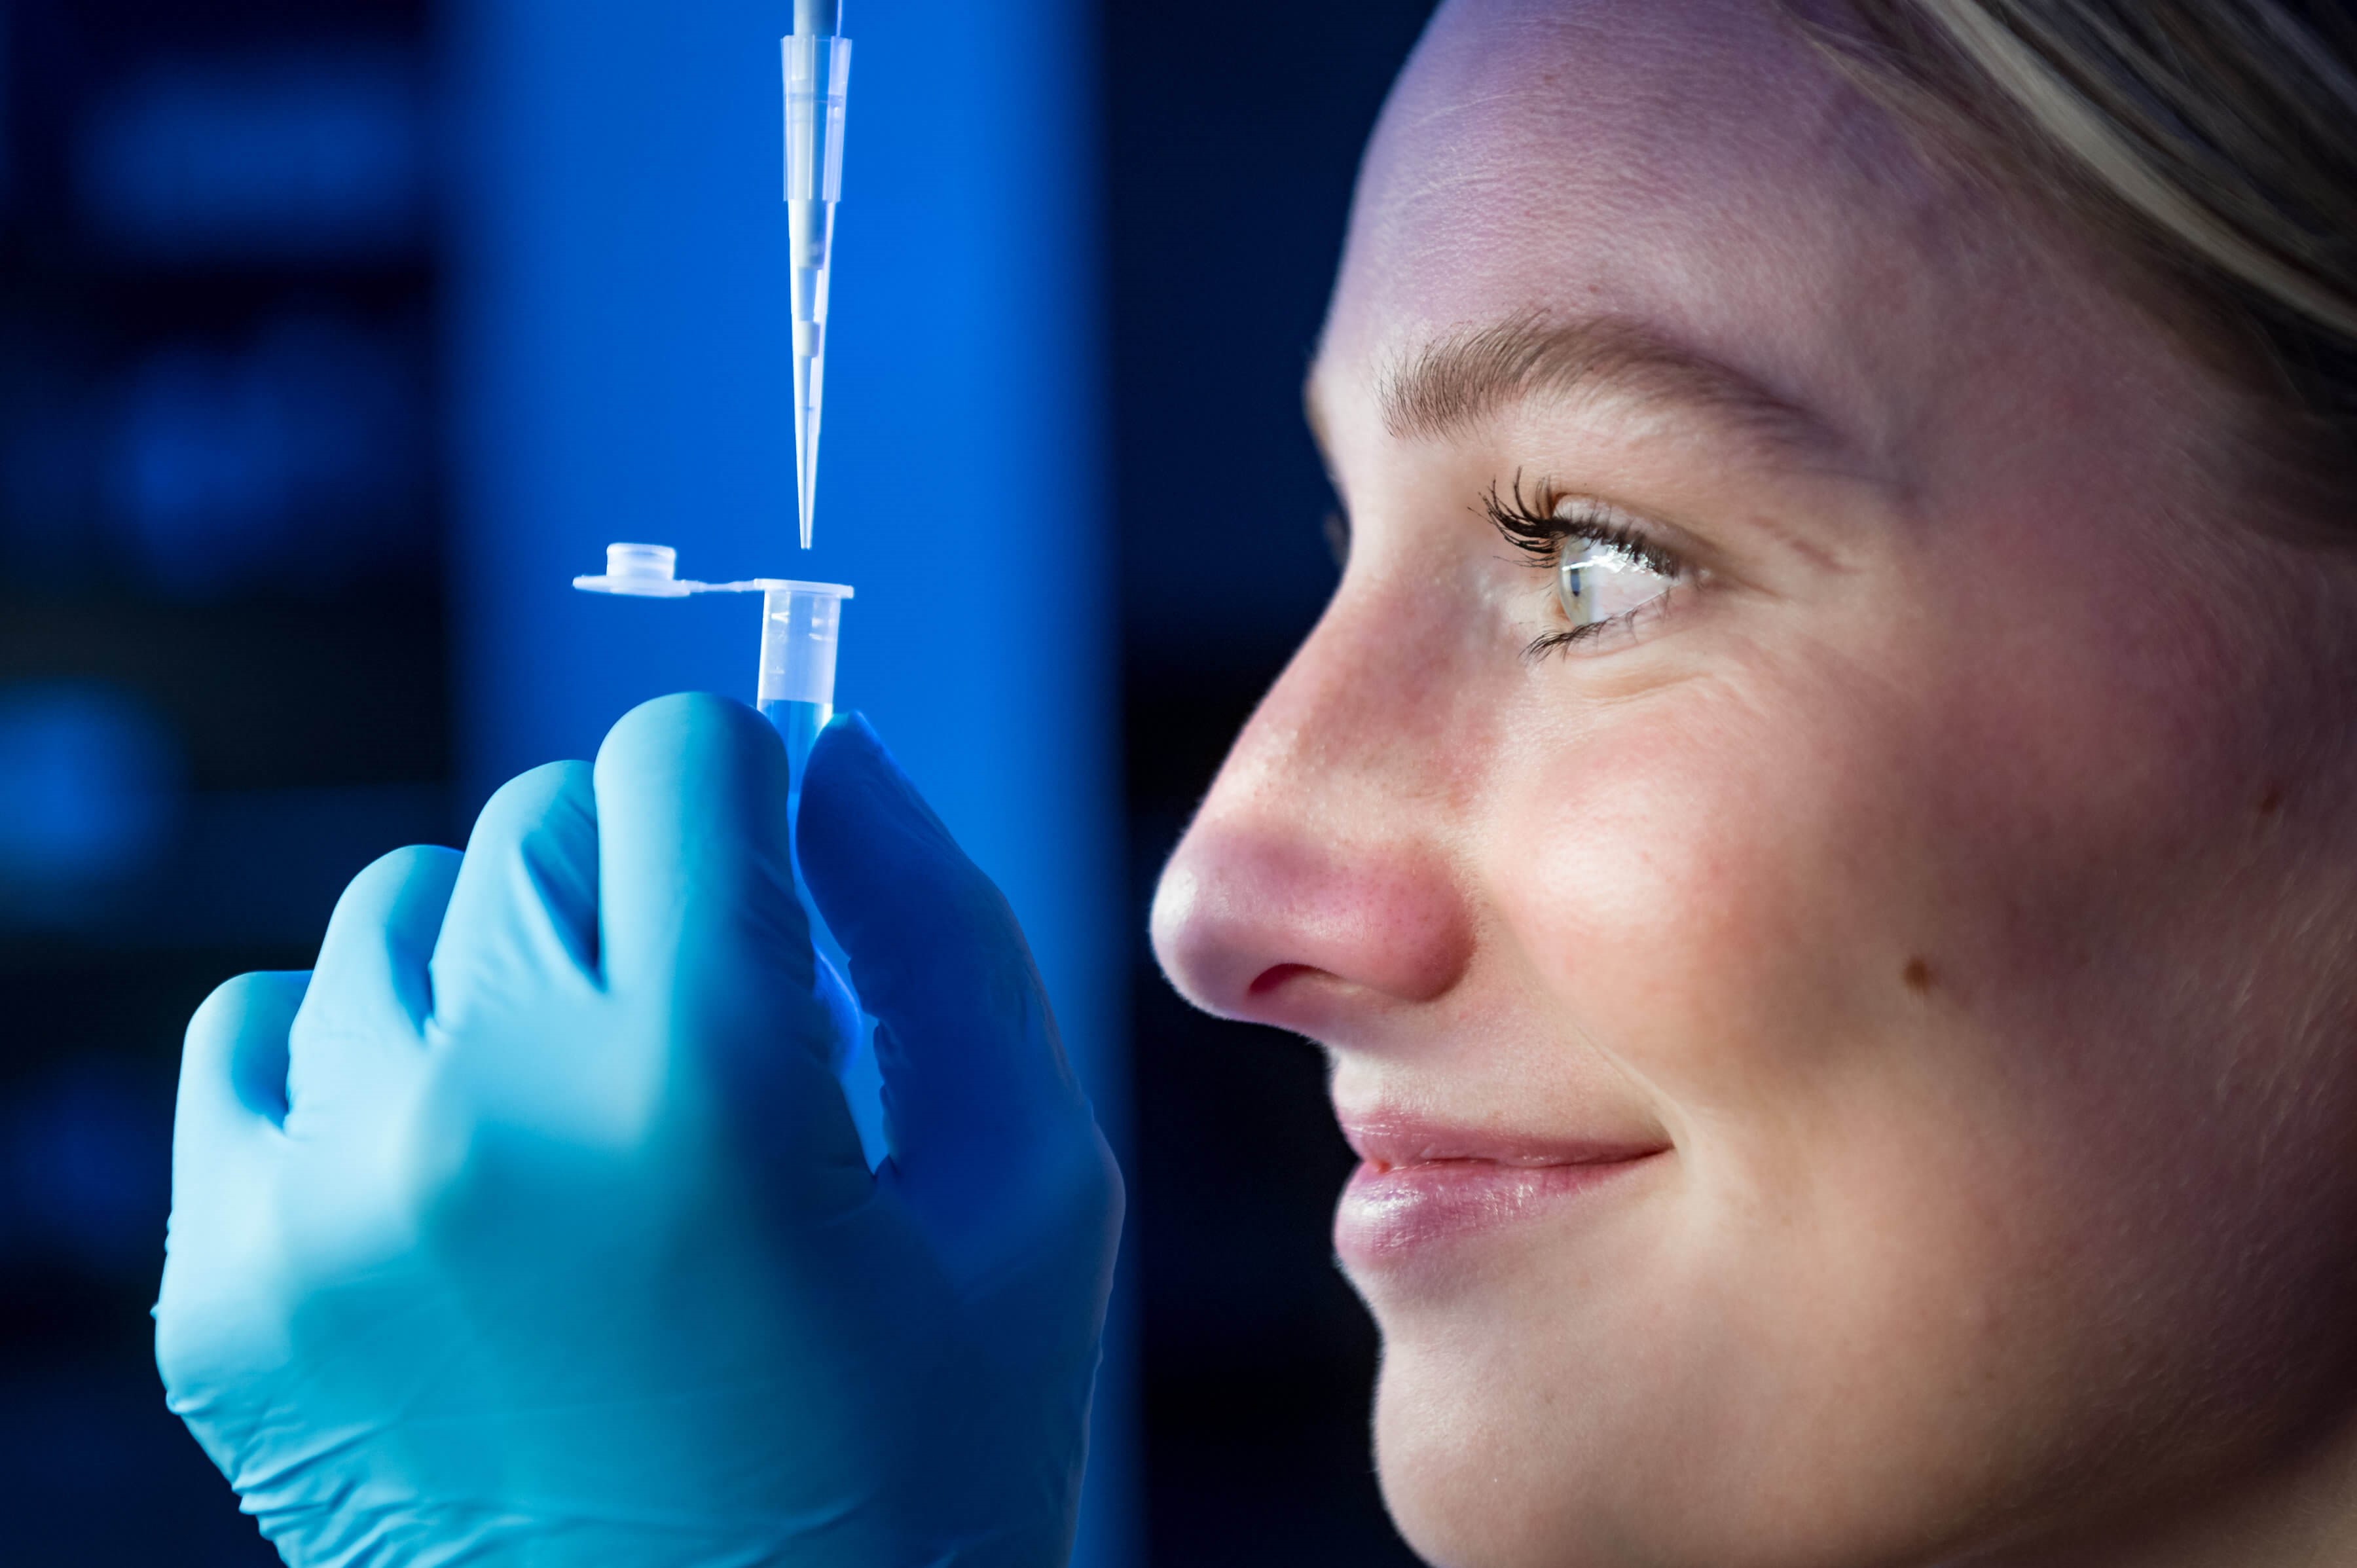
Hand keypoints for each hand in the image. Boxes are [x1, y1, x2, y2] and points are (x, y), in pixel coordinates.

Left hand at [155, 694, 1122, 1567]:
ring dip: (501, 966)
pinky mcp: (222, 1300)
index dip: (754, 793)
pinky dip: (355, 1058)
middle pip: (535, 819)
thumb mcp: (1026, 1191)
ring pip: (389, 912)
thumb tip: (829, 750)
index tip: (779, 882)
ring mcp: (320, 1215)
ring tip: (588, 1117)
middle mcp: (480, 1123)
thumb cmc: (921, 1464)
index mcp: (703, 1086)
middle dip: (642, 884)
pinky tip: (460, 1167)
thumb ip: (942, 929)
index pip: (680, 754)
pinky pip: (247, 1037)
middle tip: (710, 1036)